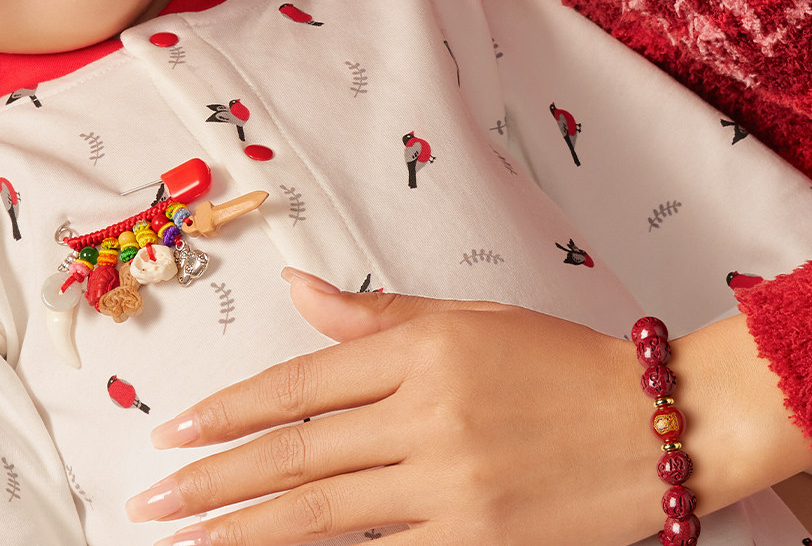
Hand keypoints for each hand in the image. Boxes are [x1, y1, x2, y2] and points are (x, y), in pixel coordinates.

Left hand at [127, 268, 811, 544]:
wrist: (658, 426)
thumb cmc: (569, 365)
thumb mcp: (477, 322)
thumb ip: (382, 313)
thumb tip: (300, 292)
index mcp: (428, 349)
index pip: (304, 381)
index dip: (233, 408)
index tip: (178, 431)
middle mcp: (429, 416)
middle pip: (297, 451)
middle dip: (214, 479)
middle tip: (154, 499)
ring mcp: (449, 486)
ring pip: (319, 514)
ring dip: (243, 531)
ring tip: (186, 540)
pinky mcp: (473, 539)